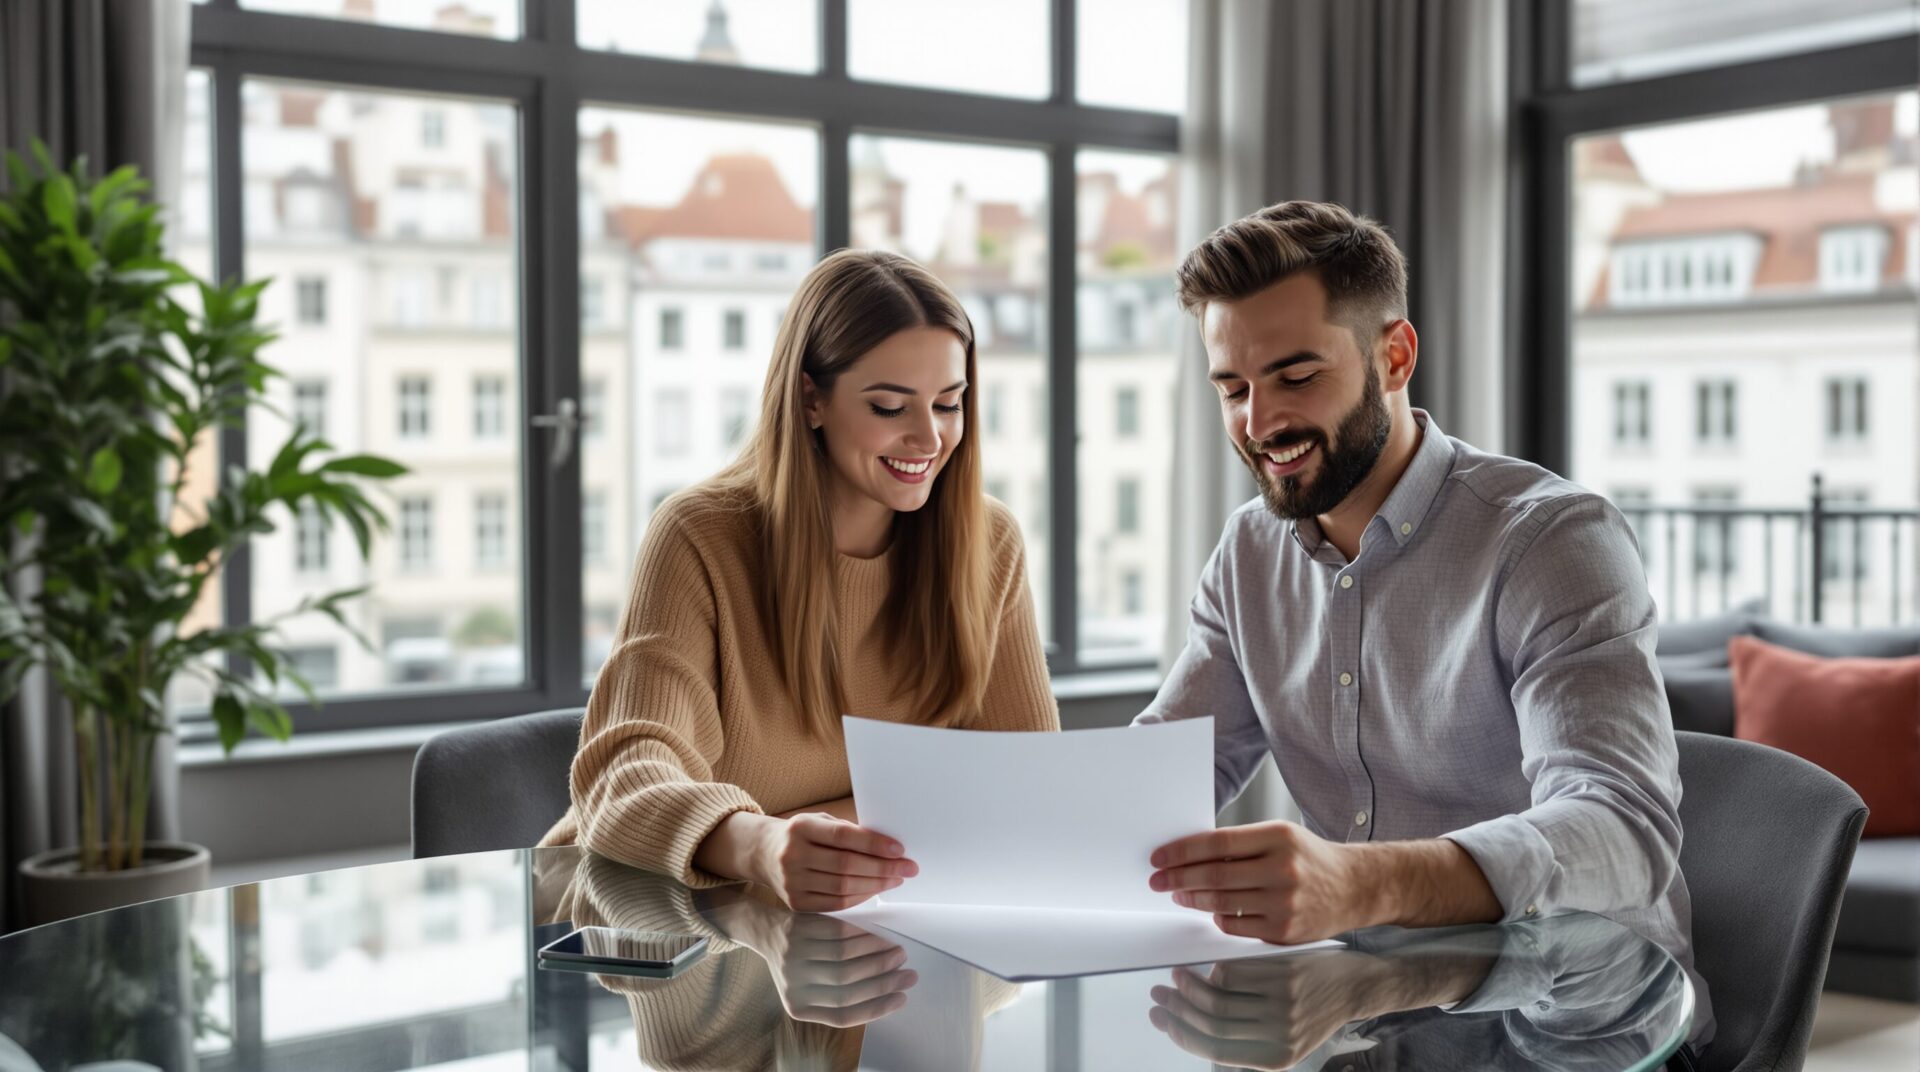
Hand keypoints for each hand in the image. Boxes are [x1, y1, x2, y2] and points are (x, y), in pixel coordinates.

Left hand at [737, 909, 918, 1026]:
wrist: (765, 932)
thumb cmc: (798, 963)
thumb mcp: (810, 987)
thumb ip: (839, 994)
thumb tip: (886, 994)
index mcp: (799, 1008)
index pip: (844, 1015)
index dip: (877, 1007)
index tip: (902, 998)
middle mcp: (794, 984)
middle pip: (847, 985)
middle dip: (884, 981)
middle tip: (908, 974)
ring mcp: (794, 955)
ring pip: (845, 956)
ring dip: (878, 955)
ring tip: (898, 954)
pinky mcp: (798, 930)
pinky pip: (837, 932)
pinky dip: (864, 935)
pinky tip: (880, 937)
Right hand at [750, 812, 918, 912]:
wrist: (763, 853)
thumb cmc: (801, 835)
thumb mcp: (819, 822)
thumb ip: (848, 832)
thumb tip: (888, 847)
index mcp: (800, 828)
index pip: (843, 836)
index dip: (874, 844)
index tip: (899, 849)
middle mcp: (792, 855)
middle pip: (846, 865)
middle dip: (883, 868)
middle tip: (908, 867)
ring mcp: (792, 882)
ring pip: (843, 887)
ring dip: (876, 885)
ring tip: (896, 879)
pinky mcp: (795, 903)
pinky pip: (835, 904)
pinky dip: (860, 898)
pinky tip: (875, 890)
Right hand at [1147, 952, 1391, 1069]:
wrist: (1357, 986)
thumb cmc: (1314, 1009)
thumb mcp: (1285, 1038)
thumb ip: (1246, 1037)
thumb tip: (1190, 1024)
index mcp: (1274, 1058)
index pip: (1213, 1050)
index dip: (1180, 1034)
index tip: (1161, 1018)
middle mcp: (1278, 1034)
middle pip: (1211, 1022)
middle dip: (1177, 1008)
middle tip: (1160, 994)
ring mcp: (1282, 1003)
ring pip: (1218, 996)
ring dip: (1189, 985)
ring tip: (1178, 975)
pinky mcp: (1284, 975)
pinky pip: (1235, 971)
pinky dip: (1214, 968)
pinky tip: (1209, 965)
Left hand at [1149, 821, 1370, 943]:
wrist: (1356, 887)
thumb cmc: (1309, 859)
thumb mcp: (1281, 837)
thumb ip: (1241, 844)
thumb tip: (1188, 854)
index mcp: (1279, 836)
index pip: (1217, 842)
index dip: (1182, 851)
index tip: (1159, 857)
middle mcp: (1283, 868)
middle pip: (1215, 874)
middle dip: (1178, 878)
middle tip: (1157, 880)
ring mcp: (1285, 902)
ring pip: (1221, 902)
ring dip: (1192, 899)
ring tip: (1178, 894)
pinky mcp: (1284, 931)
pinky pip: (1235, 926)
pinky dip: (1217, 918)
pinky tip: (1211, 910)